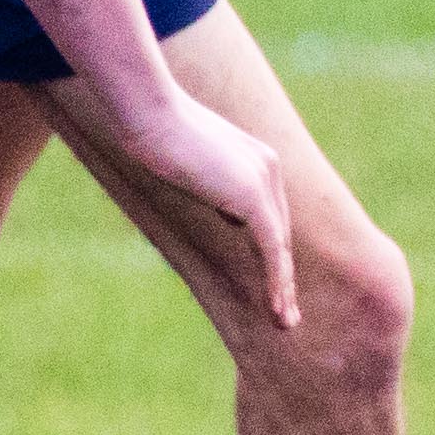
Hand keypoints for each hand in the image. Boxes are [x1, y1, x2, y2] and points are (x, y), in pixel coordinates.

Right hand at [105, 92, 297, 331]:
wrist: (150, 113)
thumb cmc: (154, 131)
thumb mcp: (192, 162)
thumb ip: (217, 187)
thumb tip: (232, 214)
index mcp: (257, 158)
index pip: (269, 214)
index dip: (272, 251)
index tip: (272, 281)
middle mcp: (268, 168)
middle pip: (280, 233)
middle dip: (283, 274)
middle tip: (285, 312)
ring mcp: (264, 180)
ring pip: (279, 245)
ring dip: (284, 287)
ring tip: (285, 322)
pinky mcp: (252, 195)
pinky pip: (272, 247)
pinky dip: (277, 279)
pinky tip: (278, 307)